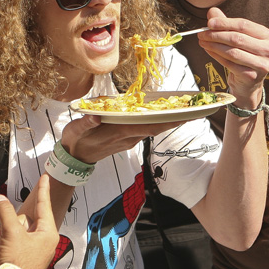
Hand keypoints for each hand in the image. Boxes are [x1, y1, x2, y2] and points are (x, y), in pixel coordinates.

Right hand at [0, 174, 59, 268]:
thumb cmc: (16, 262)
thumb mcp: (10, 232)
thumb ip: (5, 212)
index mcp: (48, 233)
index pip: (43, 205)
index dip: (43, 189)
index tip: (45, 177)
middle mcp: (45, 242)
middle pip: (27, 219)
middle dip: (13, 222)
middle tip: (6, 232)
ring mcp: (37, 251)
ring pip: (19, 230)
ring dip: (8, 232)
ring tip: (2, 242)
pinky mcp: (27, 258)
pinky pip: (17, 241)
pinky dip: (7, 240)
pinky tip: (1, 247)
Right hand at [59, 115, 178, 164]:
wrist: (75, 157)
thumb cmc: (76, 141)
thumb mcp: (76, 131)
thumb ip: (86, 124)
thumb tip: (95, 117)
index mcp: (118, 132)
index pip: (147, 126)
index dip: (166, 122)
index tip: (182, 116)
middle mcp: (128, 137)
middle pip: (156, 128)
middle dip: (175, 121)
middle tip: (194, 112)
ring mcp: (129, 140)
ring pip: (153, 130)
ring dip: (168, 122)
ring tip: (184, 111)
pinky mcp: (127, 139)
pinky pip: (146, 131)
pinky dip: (158, 124)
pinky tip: (164, 117)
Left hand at [198, 8, 268, 108]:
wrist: (248, 82)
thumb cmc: (243, 54)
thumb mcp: (236, 36)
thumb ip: (226, 23)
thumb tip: (212, 11)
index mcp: (267, 35)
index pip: (243, 25)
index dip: (225, 23)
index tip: (209, 23)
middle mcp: (268, 49)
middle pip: (237, 38)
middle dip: (216, 35)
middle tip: (201, 33)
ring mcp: (262, 64)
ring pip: (232, 52)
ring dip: (214, 45)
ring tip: (202, 41)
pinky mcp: (252, 76)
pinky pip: (229, 64)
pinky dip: (216, 56)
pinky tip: (208, 51)